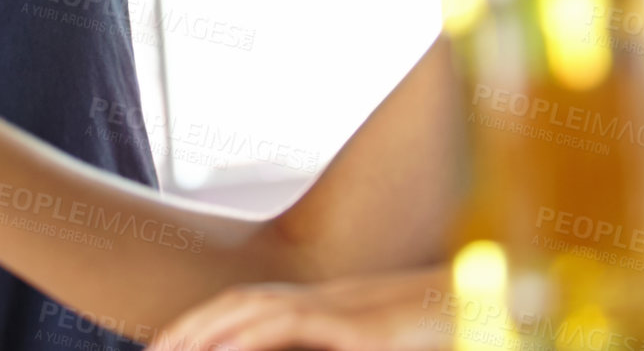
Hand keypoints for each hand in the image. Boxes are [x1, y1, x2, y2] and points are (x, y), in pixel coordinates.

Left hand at [149, 266, 453, 350]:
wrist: (494, 308)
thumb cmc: (445, 331)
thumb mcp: (378, 343)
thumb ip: (343, 342)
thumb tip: (315, 344)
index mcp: (327, 304)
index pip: (250, 306)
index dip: (206, 322)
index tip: (169, 344)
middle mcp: (325, 297)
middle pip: (238, 302)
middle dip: (188, 327)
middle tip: (149, 350)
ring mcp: (339, 306)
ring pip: (252, 310)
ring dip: (203, 330)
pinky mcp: (355, 325)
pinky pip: (290, 325)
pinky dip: (249, 336)